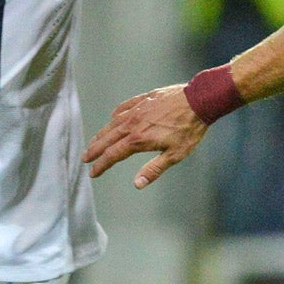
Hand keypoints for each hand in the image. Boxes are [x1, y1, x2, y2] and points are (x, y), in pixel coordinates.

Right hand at [83, 85, 206, 187]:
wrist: (199, 100)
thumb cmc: (189, 129)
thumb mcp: (175, 154)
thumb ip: (154, 169)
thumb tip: (137, 184)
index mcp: (139, 139)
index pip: (113, 155)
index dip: (101, 165)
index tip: (93, 172)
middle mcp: (133, 123)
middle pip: (108, 139)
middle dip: (95, 149)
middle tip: (85, 158)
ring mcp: (138, 109)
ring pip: (114, 123)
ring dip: (102, 133)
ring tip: (94, 141)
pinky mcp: (145, 99)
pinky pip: (125, 106)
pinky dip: (116, 113)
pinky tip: (113, 117)